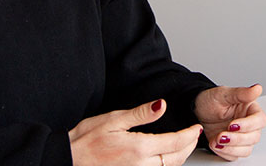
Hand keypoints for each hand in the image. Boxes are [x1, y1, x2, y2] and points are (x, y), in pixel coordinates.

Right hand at [69, 99, 201, 165]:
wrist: (69, 158)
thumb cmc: (86, 139)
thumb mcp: (114, 120)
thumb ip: (141, 114)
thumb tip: (161, 105)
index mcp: (139, 148)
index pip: (175, 142)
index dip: (189, 134)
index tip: (195, 127)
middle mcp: (141, 165)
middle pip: (176, 158)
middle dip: (189, 146)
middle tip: (194, 135)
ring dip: (180, 156)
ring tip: (184, 144)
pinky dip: (167, 165)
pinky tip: (165, 157)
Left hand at [194, 85, 265, 160]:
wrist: (196, 112)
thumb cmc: (210, 101)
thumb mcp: (223, 94)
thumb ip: (241, 93)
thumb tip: (257, 88)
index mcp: (250, 110)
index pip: (260, 120)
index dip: (249, 125)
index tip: (233, 125)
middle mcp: (249, 124)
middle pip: (254, 137)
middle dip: (237, 139)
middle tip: (221, 135)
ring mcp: (241, 137)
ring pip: (246, 149)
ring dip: (231, 148)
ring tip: (216, 140)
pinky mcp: (233, 147)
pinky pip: (235, 156)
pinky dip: (225, 153)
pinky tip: (215, 144)